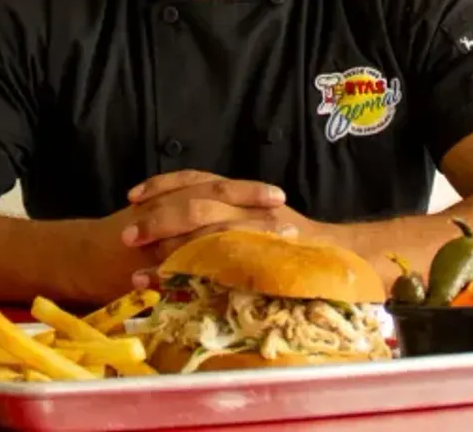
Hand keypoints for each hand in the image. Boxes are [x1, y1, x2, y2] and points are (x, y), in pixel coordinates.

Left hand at [119, 170, 318, 285]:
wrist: (345, 263)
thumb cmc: (299, 244)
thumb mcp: (264, 219)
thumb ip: (235, 213)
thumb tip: (192, 215)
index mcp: (247, 198)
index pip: (200, 181)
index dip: (164, 187)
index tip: (134, 195)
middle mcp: (250, 212)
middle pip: (195, 208)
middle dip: (157, 222)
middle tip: (127, 237)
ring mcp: (255, 238)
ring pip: (203, 241)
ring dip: (165, 260)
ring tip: (135, 279)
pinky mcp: (259, 267)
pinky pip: (217, 275)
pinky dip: (186, 283)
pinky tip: (159, 291)